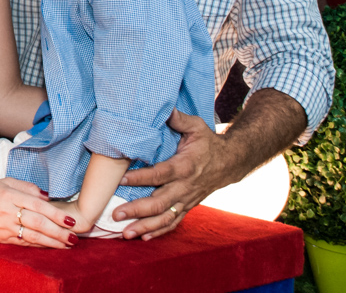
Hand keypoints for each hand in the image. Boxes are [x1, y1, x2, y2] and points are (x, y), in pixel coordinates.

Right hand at [0, 177, 77, 248]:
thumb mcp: (4, 182)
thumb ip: (26, 187)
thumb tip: (47, 197)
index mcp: (9, 195)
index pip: (38, 206)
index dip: (56, 214)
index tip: (70, 220)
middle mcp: (7, 212)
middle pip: (38, 223)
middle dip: (58, 231)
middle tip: (74, 236)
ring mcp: (4, 227)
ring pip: (32, 236)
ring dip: (52, 242)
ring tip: (67, 244)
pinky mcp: (1, 239)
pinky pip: (23, 243)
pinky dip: (38, 245)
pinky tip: (50, 246)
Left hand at [111, 110, 229, 239]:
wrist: (230, 162)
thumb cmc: (207, 142)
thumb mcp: (196, 126)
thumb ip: (178, 118)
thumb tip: (164, 107)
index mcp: (185, 166)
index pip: (160, 174)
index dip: (141, 178)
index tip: (122, 179)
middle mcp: (185, 187)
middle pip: (160, 202)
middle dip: (137, 210)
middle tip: (116, 214)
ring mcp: (187, 200)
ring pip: (165, 217)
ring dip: (145, 226)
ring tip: (125, 233)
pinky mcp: (188, 207)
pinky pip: (173, 222)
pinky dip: (159, 232)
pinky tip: (143, 238)